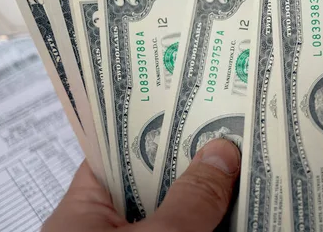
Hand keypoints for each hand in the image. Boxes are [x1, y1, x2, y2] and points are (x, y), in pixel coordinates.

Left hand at [42, 139, 239, 231]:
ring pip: (172, 214)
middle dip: (189, 162)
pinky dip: (206, 225)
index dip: (152, 127)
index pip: (114, 153)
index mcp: (80, 214)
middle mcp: (103, 230)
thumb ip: (192, 199)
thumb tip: (223, 151)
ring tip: (242, 166)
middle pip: (151, 184)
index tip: (190, 104)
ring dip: (205, 197)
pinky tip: (237, 212)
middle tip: (230, 133)